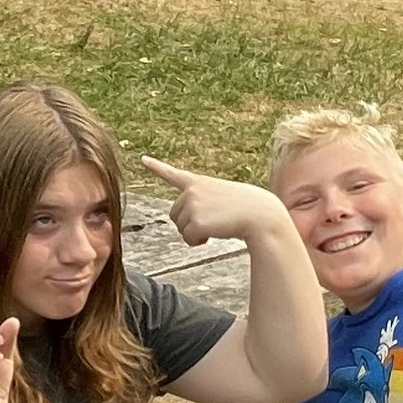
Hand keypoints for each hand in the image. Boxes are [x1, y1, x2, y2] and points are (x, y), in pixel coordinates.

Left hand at [143, 156, 283, 246]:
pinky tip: (214, 233)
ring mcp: (192, 205)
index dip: (157, 167)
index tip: (143, 160)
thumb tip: (192, 230)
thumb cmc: (246, 208)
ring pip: (181, 228)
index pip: (173, 174)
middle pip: (175, 215)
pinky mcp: (195, 222)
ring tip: (217, 225)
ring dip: (196, 233)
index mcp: (199, 182)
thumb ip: (203, 204)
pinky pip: (188, 239)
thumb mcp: (222, 197)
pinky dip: (199, 241)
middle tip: (212, 221)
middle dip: (189, 223)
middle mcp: (191, 191)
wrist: (260, 214)